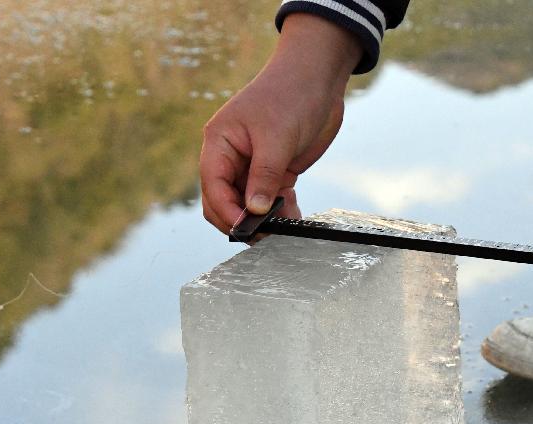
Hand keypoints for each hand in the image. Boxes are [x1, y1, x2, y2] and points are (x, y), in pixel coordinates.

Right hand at [199, 14, 361, 233]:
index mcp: (220, 143)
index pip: (213, 186)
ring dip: (263, 221)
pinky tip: (293, 222)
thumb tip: (253, 211)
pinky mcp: (275, 171)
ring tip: (283, 233)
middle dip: (241, 220)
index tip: (246, 228)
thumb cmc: (291, 95)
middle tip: (265, 237)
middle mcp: (231, 156)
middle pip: (225, 201)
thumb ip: (264, 176)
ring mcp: (253, 165)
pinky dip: (280, 213)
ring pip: (248, 205)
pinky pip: (271, 200)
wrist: (319, 77)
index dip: (227, 211)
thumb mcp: (277, 138)